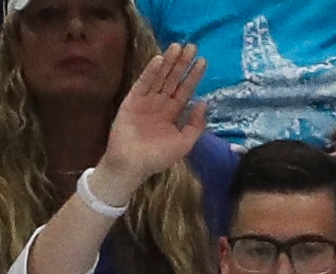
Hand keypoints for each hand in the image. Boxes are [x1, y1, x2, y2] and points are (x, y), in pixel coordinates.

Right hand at [100, 43, 206, 187]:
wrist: (131, 165)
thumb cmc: (157, 157)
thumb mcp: (183, 143)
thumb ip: (196, 125)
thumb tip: (204, 103)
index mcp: (172, 113)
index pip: (185, 90)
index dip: (193, 76)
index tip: (203, 61)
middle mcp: (160, 103)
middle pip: (174, 79)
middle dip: (183, 63)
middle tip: (192, 46)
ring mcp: (146, 100)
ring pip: (160, 77)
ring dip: (169, 62)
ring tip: (178, 46)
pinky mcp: (132, 100)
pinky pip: (143, 83)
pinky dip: (151, 72)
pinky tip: (160, 60)